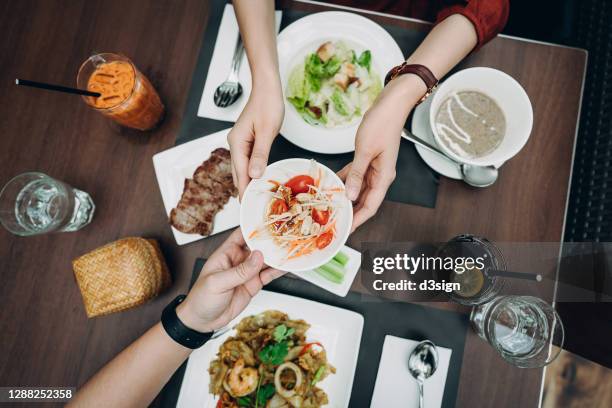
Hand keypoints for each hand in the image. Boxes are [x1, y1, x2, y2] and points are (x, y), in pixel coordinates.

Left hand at [176, 229, 283, 332]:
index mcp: (226, 253)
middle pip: (258, 246)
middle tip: (285, 237)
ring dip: (277, 256)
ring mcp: (247, 272)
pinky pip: (268, 275)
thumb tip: (258, 257)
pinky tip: (286, 267)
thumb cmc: (201, 298)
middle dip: (270, 241)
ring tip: (290, 251)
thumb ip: (239, 271)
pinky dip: (278, 271)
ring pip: (266, 260)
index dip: (254, 227)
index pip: (242, 234)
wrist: (203, 321)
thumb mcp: (218, 283)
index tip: (268, 222)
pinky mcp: (254, 284)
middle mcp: (238, 260)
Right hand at [228, 84, 283, 196]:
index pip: (240, 173)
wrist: (267, 88)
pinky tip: (259, 180)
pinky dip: (252, 172)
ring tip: (256, 199)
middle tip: (252, 209)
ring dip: (248, 183)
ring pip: (242, 168)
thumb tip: (254, 175)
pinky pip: (247, 161)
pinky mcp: (247, 141)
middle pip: (238, 173)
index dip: (244, 191)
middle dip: (245, 190)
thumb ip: (260, 154)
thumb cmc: (268, 105)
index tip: (247, 207)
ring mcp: (240, 143)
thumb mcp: (268, 131)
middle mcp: (235, 144)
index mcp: (237, 143)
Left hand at [339, 75, 423, 229]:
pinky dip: (345, 180)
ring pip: (359, 189)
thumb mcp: (365, 150)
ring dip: (346, 197)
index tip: (345, 230)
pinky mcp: (369, 160)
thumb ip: (356, 174)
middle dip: (351, 212)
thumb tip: (350, 195)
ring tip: (331, 205)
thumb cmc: (382, 124)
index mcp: (384, 177)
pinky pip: (356, 175)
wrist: (391, 105)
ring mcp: (375, 168)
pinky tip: (333, 183)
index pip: (370, 206)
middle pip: (365, 201)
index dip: (358, 220)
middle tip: (334, 221)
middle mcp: (381, 176)